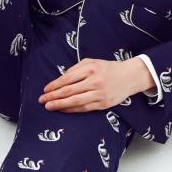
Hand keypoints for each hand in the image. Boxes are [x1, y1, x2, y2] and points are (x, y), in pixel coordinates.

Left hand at [38, 57, 152, 112]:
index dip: (55, 85)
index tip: (45, 89)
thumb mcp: (92, 61)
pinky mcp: (103, 104)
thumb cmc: (108, 68)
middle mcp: (95, 81)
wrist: (129, 76)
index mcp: (91, 68)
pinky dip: (71, 109)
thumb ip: (76, 68)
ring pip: (75, 102)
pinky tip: (63, 109)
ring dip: (60, 105)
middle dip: (53, 96)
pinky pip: (84, 108)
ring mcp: (99, 94)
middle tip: (42, 100)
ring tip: (49, 107)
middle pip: (69, 91)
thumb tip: (61, 79)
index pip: (68, 78)